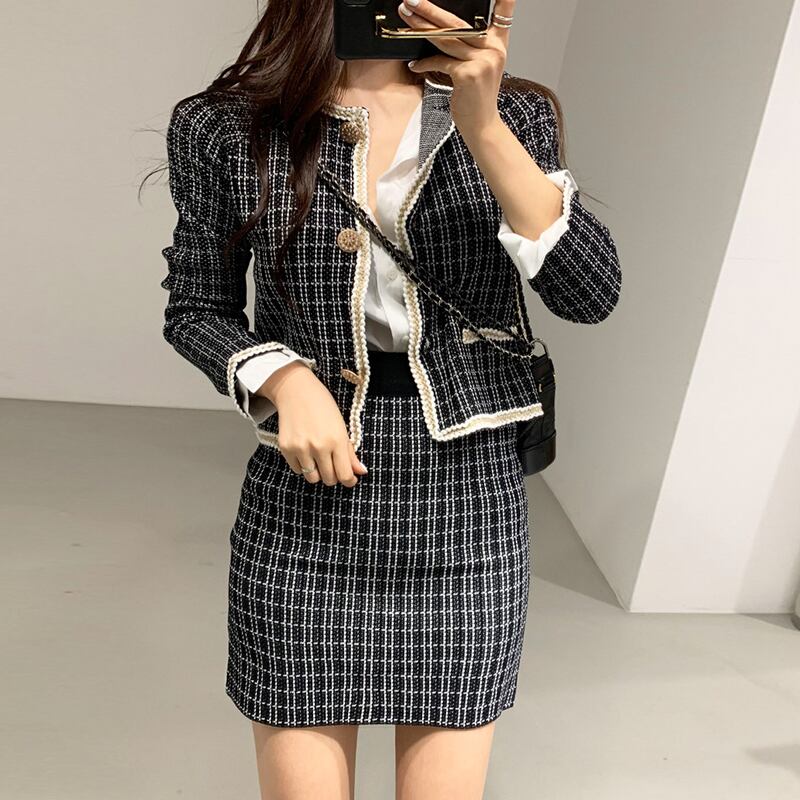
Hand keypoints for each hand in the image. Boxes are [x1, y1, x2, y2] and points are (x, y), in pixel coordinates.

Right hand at [258, 362, 368, 486]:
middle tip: (333, 464)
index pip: (345, 475)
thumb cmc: (322, 406)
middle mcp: (319, 446)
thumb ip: (350, 452)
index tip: (350, 478)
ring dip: (318, 472)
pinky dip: (303, 466)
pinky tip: (306, 452)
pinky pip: (297, 470)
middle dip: (333, 475)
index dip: (349, 480)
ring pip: (313, 478)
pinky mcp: (286, 448)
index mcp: (337, 440)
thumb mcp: (342, 427)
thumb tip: (360, 472)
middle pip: (329, 479)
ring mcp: (301, 448)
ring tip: (318, 458)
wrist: (296, 391)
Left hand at [401, 0, 514, 136]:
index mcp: (498, 44)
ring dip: (421, 27)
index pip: (503, 15)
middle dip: (431, 9)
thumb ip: (471, 47)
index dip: (504, 1)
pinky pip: (441, 61)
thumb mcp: (481, 67)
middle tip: (412, 0)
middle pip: (459, 22)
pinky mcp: (468, 74)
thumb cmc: (476, 98)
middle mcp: (493, 49)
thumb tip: (442, 30)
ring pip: (446, 38)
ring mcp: (482, 61)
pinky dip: (425, 64)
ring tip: (406, 17)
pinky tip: (415, 65)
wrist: (482, 126)